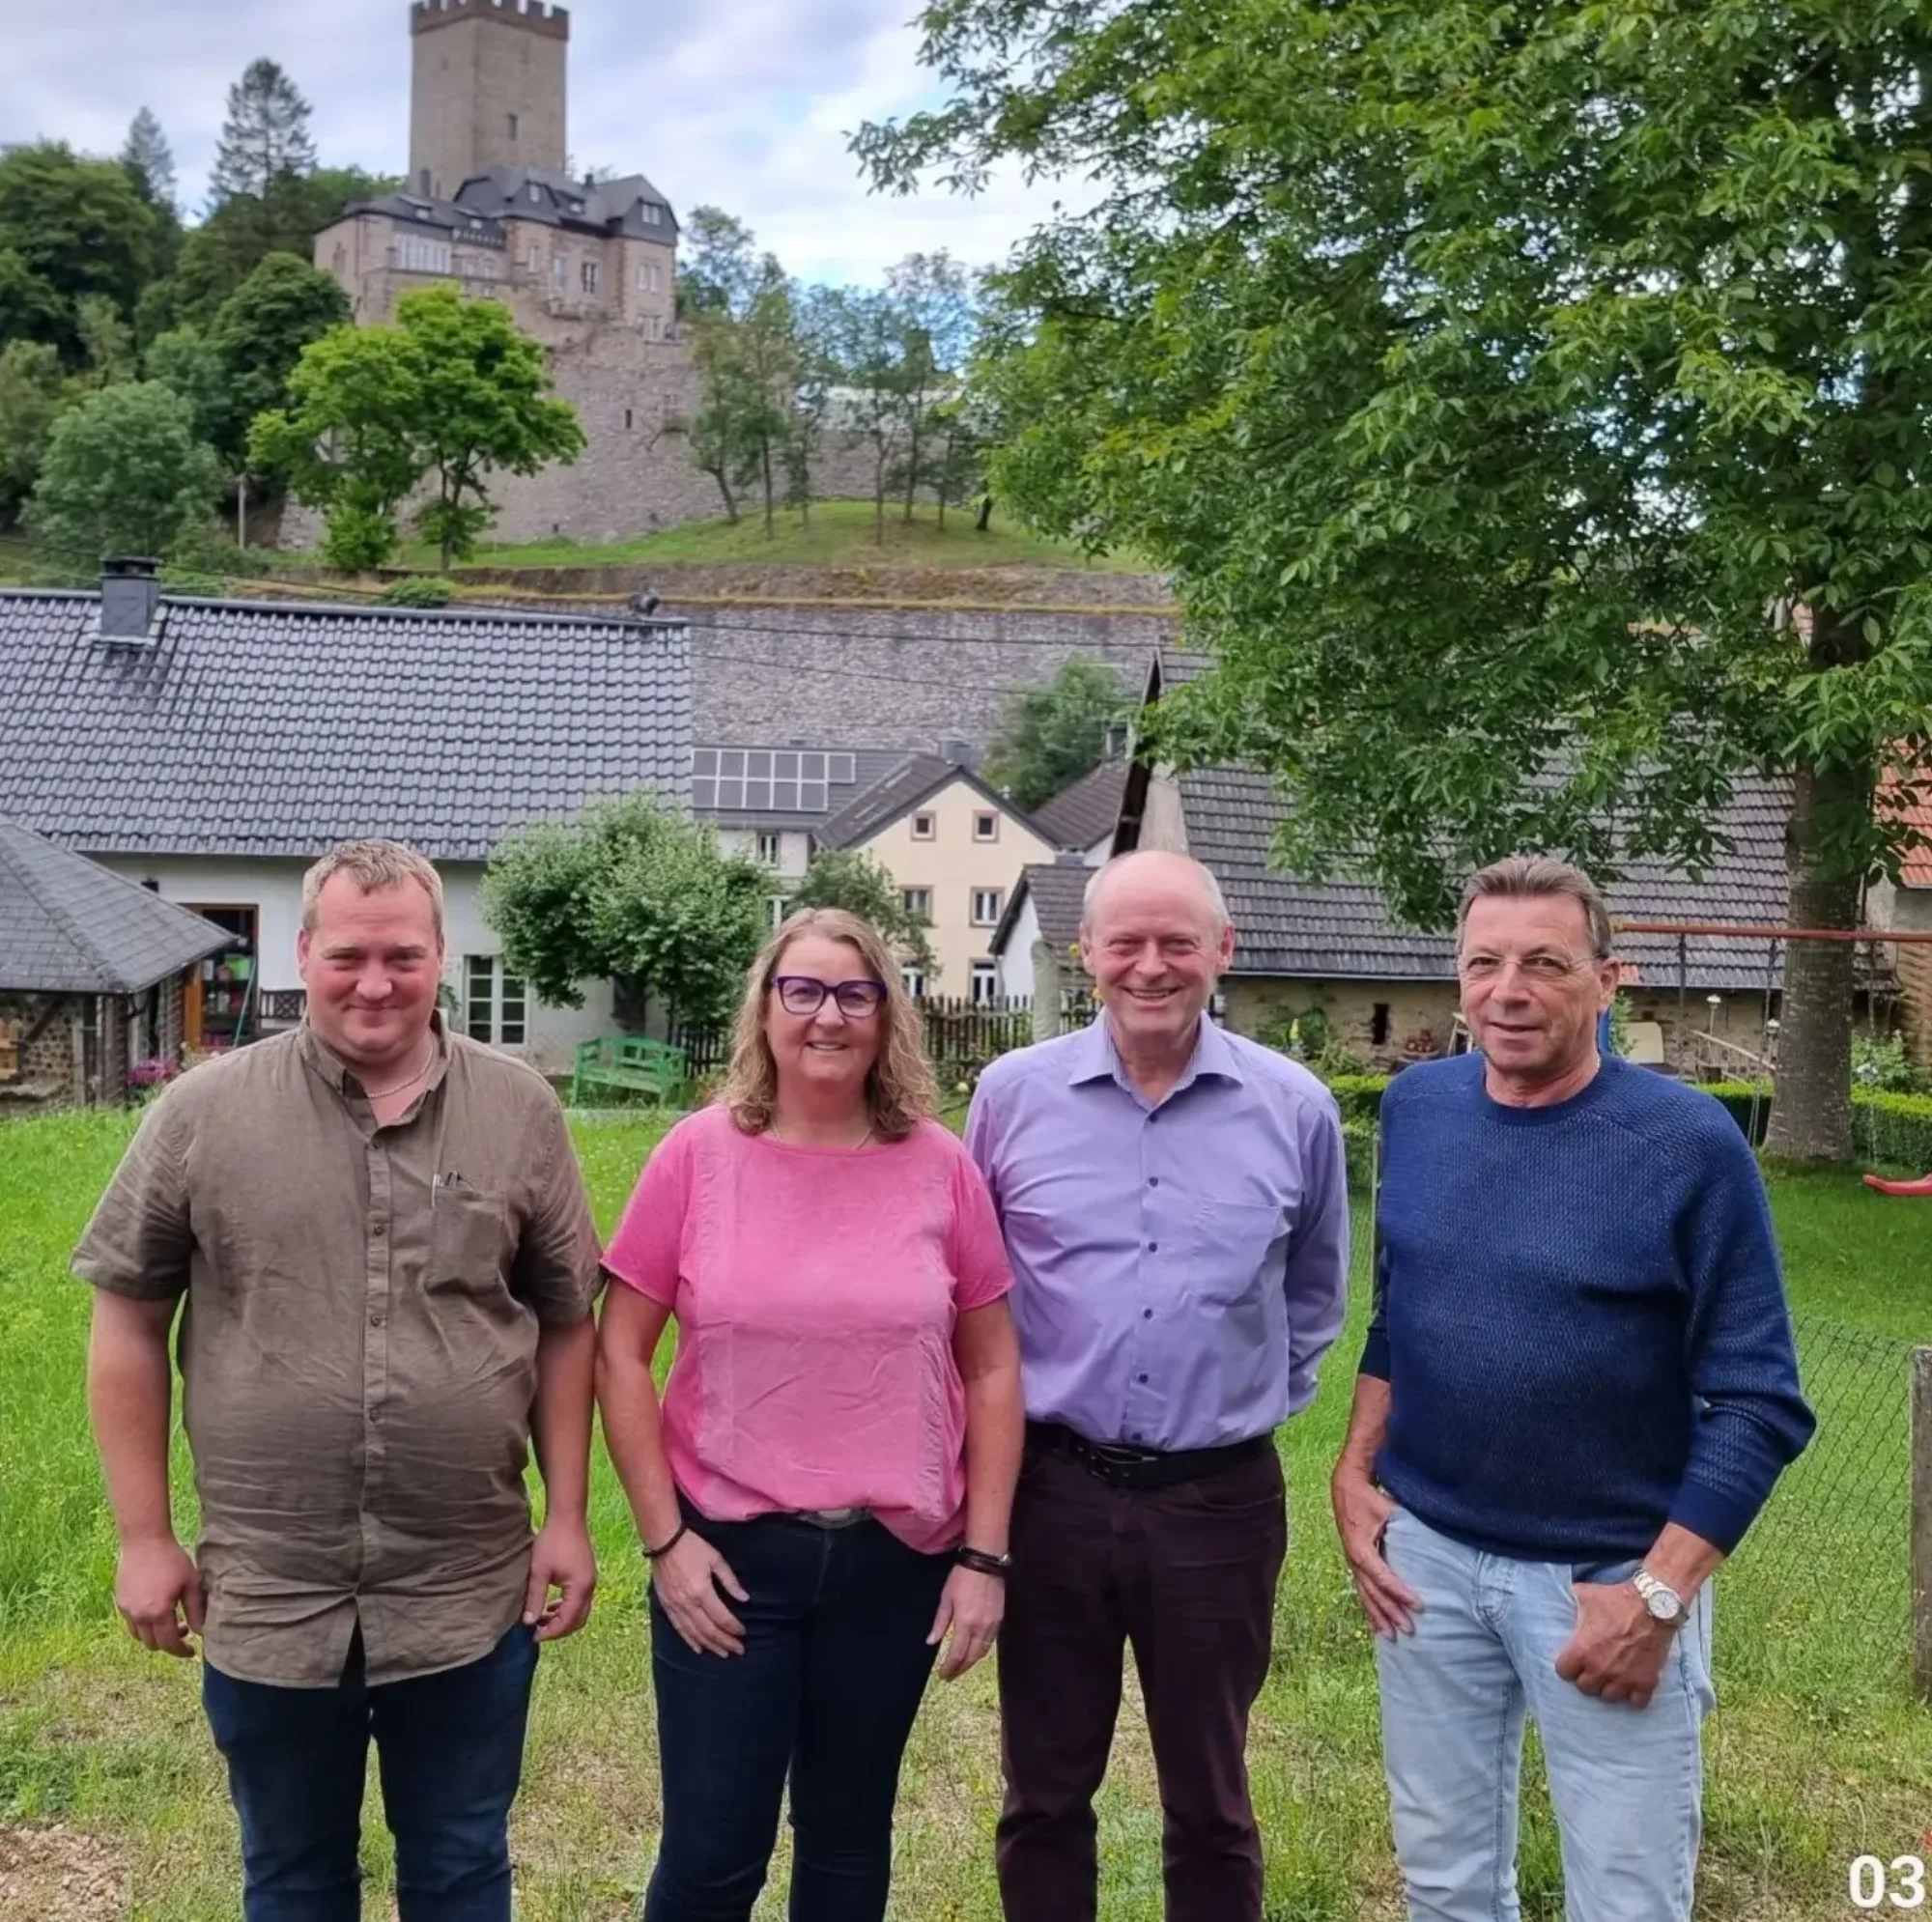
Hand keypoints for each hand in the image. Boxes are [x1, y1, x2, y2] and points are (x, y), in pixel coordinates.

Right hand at [116, 1535, 204, 1658]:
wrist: (145, 1541)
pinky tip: (156, 1611)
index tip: (192, 1651)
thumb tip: (202, 1631)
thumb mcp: (191, 1583)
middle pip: (153, 1644)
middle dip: (170, 1643)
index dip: (181, 1651)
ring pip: (140, 1636)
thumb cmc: (172, 1560)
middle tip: (185, 1629)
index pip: (169, 1644)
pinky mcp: (120, 1602)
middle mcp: (138, 1616)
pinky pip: (131, 1624)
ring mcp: (126, 1610)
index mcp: (158, 1613)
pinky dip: (143, 1626)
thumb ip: (196, 1610)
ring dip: (155, 1636)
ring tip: (171, 1620)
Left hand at [523, 1516, 596, 1642]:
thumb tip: (528, 1622)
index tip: (533, 1636)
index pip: (567, 1621)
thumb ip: (534, 1598)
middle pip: (578, 1620)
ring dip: (562, 1619)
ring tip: (541, 1620)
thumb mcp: (539, 1571)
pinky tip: (551, 1606)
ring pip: (580, 1611)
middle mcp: (589, 1587)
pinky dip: (566, 1608)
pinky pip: (579, 1600)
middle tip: (537, 1632)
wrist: (567, 1517)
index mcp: (579, 1588)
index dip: (551, 1632)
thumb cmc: (552, 1542)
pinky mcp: (586, 1575)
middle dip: (558, 1630)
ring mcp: (590, 1581)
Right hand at [652, 1532, 748, 1656]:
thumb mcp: (716, 1559)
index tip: (744, 1633)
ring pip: (695, 1634)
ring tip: (723, 1654)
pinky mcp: (667, 1607)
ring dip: (710, 1646)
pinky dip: (690, 1641)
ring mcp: (675, 1607)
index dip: (734, 1628)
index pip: (721, 1617)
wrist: (663, 1542)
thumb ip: (730, 1581)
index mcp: (702, 1592)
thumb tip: (744, 1599)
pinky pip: (679, 1629)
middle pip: (709, 1630)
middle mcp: (688, 1604)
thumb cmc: (692, 1547)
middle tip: (739, 1650)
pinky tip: (699, 1649)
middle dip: (725, 1642)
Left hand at [928, 1565, 1003, 1679]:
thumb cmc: (962, 1577)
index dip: (949, 1667)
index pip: (957, 1654)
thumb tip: (931, 1642)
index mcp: (965, 1623)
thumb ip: (940, 1623)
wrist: (985, 1562)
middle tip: (951, 1675)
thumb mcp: (946, 1598)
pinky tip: (974, 1650)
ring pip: (982, 1652)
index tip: (943, 1675)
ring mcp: (992, 1625)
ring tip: (961, 1666)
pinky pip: (990, 1642)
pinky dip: (981, 1651)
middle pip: (971, 1657)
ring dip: (971, 1662)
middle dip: (960, 1669)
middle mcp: (981, 1628)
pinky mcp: (1000, 1619)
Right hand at [1330, 1459, 1421, 1637]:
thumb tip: (1428, 1538)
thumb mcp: (1386, 1508)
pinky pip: (1361, 1590)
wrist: (1346, 1487)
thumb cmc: (1367, 1497)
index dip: (1400, 1593)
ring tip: (1392, 1637)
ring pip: (1366, 1596)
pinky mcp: (1354, 1563)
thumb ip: (1403, 1524)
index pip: (1383, 1578)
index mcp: (1360, 1548)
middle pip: (1374, 1593)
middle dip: (1391, 1613)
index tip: (1419, 1605)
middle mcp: (1354, 1560)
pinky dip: (1370, 1609)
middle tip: (1409, 1629)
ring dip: (1379, 1616)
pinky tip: (1376, 1625)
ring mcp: (1352, 1563)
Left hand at [1554, 1580, 1673, 1706]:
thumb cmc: (1617, 1600)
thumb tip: (1565, 1598)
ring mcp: (1624, 1679)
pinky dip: (1634, 1695)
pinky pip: (1636, 1702)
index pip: (1563, 1671)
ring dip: (1608, 1687)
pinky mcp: (1645, 1682)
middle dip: (1587, 1677)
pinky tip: (1632, 1684)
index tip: (1573, 1660)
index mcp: (1582, 1650)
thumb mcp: (1586, 1595)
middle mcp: (1600, 1670)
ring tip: (1611, 1676)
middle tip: (1593, 1667)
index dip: (1567, 1665)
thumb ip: (1573, 1603)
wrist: (1653, 1606)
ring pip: (1609, 1697)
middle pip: (1585, 1687)